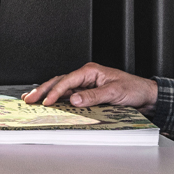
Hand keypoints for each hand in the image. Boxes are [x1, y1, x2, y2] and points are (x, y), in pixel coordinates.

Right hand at [24, 62, 157, 109]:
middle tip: (29, 98)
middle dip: (43, 90)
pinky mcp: (87, 93)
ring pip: (61, 87)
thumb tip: (74, 100)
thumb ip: (93, 96)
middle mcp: (86, 76)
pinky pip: (68, 95)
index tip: (47, 101)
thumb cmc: (133, 89)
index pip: (68, 80)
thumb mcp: (114, 93)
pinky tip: (47, 102)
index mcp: (91, 71)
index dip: (55, 91)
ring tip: (32, 99)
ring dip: (46, 93)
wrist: (145, 96)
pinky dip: (56, 99)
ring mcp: (85, 85)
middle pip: (59, 81)